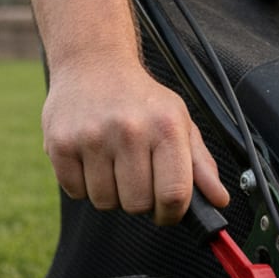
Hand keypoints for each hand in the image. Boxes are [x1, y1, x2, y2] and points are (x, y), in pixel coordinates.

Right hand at [42, 60, 229, 224]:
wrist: (92, 64)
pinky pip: (75, 192)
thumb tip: (218, 200)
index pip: (173, 195)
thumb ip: (199, 164)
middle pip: (137, 204)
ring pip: (104, 201)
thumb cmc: (139, 98)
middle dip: (138, 200)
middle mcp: (128, 130)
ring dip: (109, 193)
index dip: (171, 214)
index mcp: (165, 127)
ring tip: (110, 165)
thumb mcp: (178, 121)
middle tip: (134, 177)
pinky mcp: (60, 143)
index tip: (165, 211)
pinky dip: (83, 185)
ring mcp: (91, 137)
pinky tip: (89, 161)